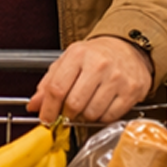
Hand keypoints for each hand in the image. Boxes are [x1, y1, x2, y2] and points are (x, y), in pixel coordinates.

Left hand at [28, 37, 153, 123]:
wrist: (128, 48)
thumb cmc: (96, 56)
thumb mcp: (68, 61)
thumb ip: (49, 83)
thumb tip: (35, 105)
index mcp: (78, 55)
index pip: (57, 89)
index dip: (48, 109)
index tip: (46, 118)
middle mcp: (99, 65)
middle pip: (74, 104)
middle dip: (68, 114)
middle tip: (69, 111)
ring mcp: (117, 78)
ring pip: (92, 113)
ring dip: (85, 115)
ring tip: (88, 104)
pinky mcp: (131, 90)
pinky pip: (110, 116)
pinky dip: (102, 117)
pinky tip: (102, 105)